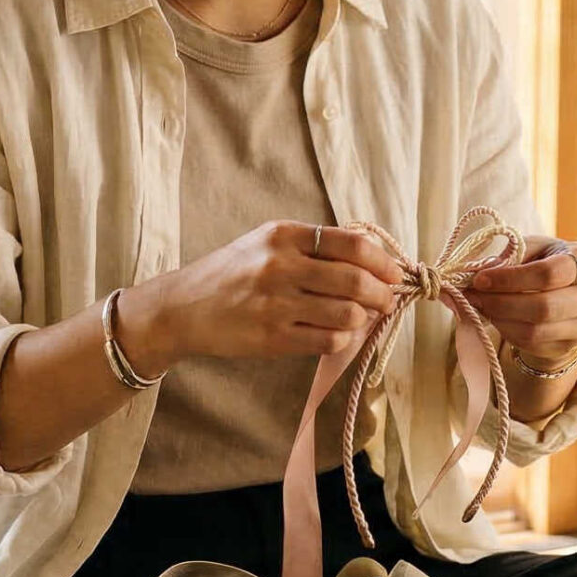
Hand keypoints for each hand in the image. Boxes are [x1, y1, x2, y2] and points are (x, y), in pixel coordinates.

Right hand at [126, 221, 406, 374]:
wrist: (183, 308)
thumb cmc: (232, 274)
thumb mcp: (266, 243)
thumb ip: (313, 246)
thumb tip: (373, 257)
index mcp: (283, 235)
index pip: (352, 244)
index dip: (383, 261)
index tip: (393, 273)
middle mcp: (280, 265)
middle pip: (356, 280)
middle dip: (383, 294)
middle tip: (387, 301)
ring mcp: (276, 303)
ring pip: (347, 313)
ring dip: (362, 318)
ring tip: (359, 317)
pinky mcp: (271, 338)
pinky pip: (328, 340)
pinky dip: (342, 339)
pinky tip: (336, 334)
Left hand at [463, 236, 576, 365]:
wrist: (567, 292)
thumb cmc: (545, 262)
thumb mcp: (532, 249)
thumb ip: (507, 257)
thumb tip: (469, 272)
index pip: (549, 274)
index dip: (510, 279)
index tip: (480, 278)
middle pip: (544, 307)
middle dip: (501, 302)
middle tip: (472, 295)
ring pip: (536, 330)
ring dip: (499, 318)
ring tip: (479, 305)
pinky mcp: (571, 345)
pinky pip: (531, 344)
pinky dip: (506, 330)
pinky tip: (494, 317)